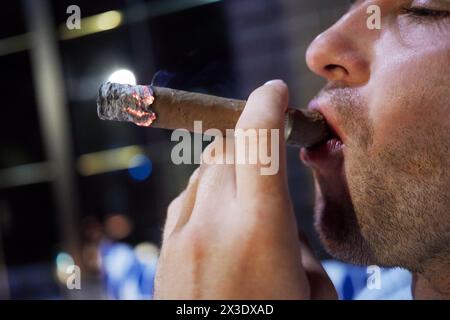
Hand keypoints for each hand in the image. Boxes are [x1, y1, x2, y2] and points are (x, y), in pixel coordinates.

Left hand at [154, 80, 336, 298]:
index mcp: (258, 231)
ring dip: (230, 169)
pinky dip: (206, 194)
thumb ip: (301, 255)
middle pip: (228, 150)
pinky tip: (220, 219)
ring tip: (251, 203)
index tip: (275, 91)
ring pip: (205, 173)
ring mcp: (180, 238)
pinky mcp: (163, 253)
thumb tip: (286, 239)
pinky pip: (187, 200)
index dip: (266, 106)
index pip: (257, 142)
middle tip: (273, 155)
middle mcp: (211, 225)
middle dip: (253, 141)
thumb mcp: (312, 298)